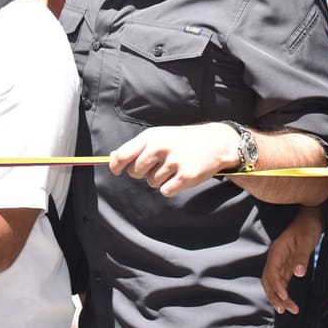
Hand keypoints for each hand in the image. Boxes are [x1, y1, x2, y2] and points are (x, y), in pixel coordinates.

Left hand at [109, 123, 237, 196]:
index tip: (117, 171)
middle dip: (142, 173)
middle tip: (157, 166)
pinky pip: (165, 191)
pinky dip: (171, 187)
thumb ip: (136, 147)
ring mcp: (173, 162)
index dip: (116, 166)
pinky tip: (180, 176)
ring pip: (151, 182)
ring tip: (173, 167)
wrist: (215, 142)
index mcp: (150, 137)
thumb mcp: (158, 136)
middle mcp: (160, 148)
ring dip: (160, 179)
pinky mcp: (186, 177)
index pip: (123, 155)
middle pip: (135, 172)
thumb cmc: (181, 140)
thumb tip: (112, 157)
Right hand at [261, 205, 322, 314]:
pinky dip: (282, 292)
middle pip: (268, 280)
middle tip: (285, 310)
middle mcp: (275, 258)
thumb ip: (302, 257)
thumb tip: (298, 274)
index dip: (276, 286)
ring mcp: (280, 262)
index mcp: (277, 251)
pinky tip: (287, 300)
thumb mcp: (306, 241)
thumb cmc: (307, 227)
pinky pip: (281, 281)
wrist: (310, 219)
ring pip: (273, 283)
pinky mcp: (287, 265)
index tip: (285, 297)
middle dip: (275, 296)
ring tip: (287, 310)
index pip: (272, 272)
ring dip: (278, 296)